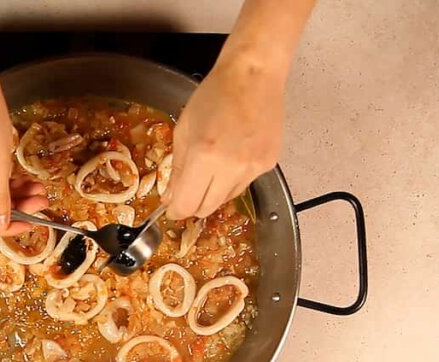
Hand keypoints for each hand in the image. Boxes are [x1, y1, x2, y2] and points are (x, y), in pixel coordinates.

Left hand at [165, 55, 286, 218]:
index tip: (172, 207)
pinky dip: (233, 178)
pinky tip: (233, 155)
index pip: (187, 204)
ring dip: (214, 191)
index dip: (176, 210)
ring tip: (213, 165)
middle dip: (193, 204)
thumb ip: (177, 168)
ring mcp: (253, 168)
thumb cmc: (215, 94)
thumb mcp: (184, 129)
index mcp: (204, 156)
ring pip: (226, 199)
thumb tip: (170, 197)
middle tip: (188, 189)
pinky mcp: (268, 164)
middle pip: (207, 209)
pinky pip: (244, 184)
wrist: (253, 75)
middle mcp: (231, 168)